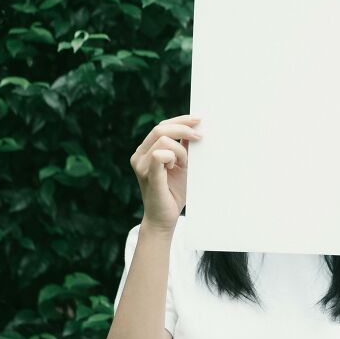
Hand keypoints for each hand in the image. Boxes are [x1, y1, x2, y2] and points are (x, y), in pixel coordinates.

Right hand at [129, 114, 201, 233]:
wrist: (165, 218)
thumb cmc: (174, 192)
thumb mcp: (182, 164)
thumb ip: (184, 147)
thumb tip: (196, 128)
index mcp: (145, 150)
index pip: (161, 126)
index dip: (181, 120)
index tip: (198, 120)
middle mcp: (139, 155)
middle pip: (160, 129)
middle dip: (183, 130)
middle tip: (200, 138)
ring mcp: (140, 165)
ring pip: (164, 141)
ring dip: (181, 150)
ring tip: (182, 165)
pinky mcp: (148, 175)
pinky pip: (159, 155)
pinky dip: (172, 157)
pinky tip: (175, 167)